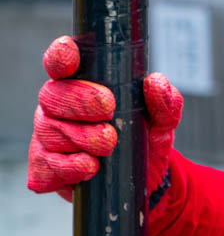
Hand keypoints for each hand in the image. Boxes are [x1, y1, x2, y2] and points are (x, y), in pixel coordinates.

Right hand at [27, 36, 182, 202]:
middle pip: (52, 96)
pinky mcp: (45, 169)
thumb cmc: (145, 140)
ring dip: (80, 136)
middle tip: (108, 110)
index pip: (60, 65)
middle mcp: (57, 109)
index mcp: (81, 87)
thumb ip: (165, 101)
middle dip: (80, 100)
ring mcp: (48, 139)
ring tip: (109, 144)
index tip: (70, 53)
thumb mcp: (162, 121)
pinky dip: (68, 166)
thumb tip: (155, 82)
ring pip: (49, 130)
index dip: (60, 56)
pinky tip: (90, 167)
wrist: (145, 181)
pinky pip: (46, 165)